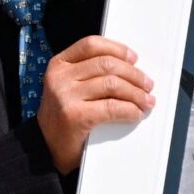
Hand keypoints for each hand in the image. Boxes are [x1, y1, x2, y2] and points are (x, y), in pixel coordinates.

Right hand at [37, 36, 154, 173]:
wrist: (46, 148)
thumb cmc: (63, 117)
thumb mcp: (69, 87)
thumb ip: (89, 74)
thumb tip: (130, 68)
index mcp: (59, 64)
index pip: (91, 45)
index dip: (117, 49)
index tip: (134, 58)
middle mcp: (60, 77)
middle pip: (106, 64)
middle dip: (133, 74)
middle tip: (147, 85)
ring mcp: (65, 96)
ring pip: (112, 84)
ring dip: (136, 93)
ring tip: (146, 101)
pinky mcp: (74, 116)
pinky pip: (111, 107)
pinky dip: (129, 110)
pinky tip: (135, 114)